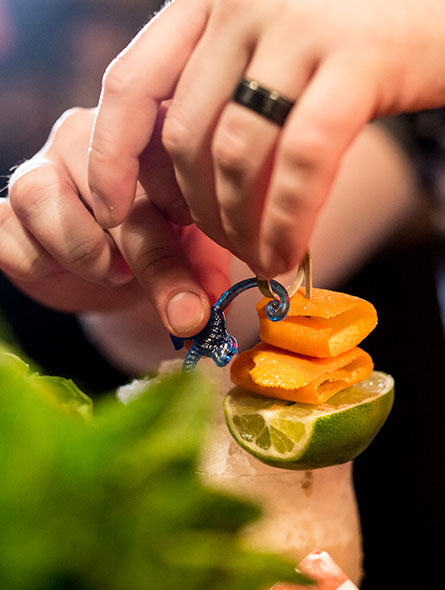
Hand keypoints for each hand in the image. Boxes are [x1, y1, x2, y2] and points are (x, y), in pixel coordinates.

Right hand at [4, 107, 230, 337]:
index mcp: (140, 128)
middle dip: (153, 259)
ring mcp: (38, 169)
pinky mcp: (5, 211)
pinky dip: (39, 263)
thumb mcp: (194, 248)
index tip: (205, 245)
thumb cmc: (158, 243)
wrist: (113, 270)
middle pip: (105, 181)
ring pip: (41, 195)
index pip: (157, 145)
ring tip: (115, 271)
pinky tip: (66, 270)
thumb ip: (205, 264)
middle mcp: (85, 136)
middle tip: (185, 311)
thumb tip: (210, 304)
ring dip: (86, 250)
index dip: (182, 201)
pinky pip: (7, 232)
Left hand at [88, 0, 444, 277]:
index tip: (117, 212)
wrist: (438, 14)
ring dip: (240, 228)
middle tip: (228, 251)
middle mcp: (243, 4)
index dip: (113, 157)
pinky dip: (286, 222)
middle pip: (186, 138)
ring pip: (235, 156)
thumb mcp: (266, 56)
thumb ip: (219, 95)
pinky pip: (299, 162)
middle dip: (199, 214)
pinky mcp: (359, 59)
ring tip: (260, 259)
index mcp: (209, 2)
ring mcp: (300, 25)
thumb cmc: (347, 47)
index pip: (131, 85)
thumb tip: (179, 180)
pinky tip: (286, 255)